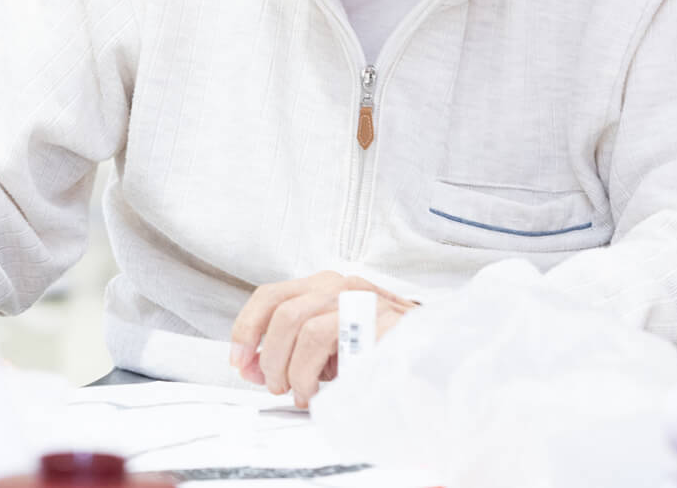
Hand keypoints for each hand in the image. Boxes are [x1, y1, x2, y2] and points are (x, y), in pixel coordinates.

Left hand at [228, 272, 413, 406]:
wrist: (438, 357)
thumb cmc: (381, 352)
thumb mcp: (328, 348)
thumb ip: (289, 350)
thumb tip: (249, 366)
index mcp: (324, 286)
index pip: (270, 295)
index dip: (245, 327)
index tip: (238, 360)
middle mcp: (342, 285)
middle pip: (282, 312)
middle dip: (268, 355)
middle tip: (275, 384)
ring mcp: (363, 299)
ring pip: (302, 325)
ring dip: (291, 367)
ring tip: (300, 391)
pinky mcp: (380, 320)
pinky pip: (328, 340)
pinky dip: (313, 371)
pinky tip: (319, 391)